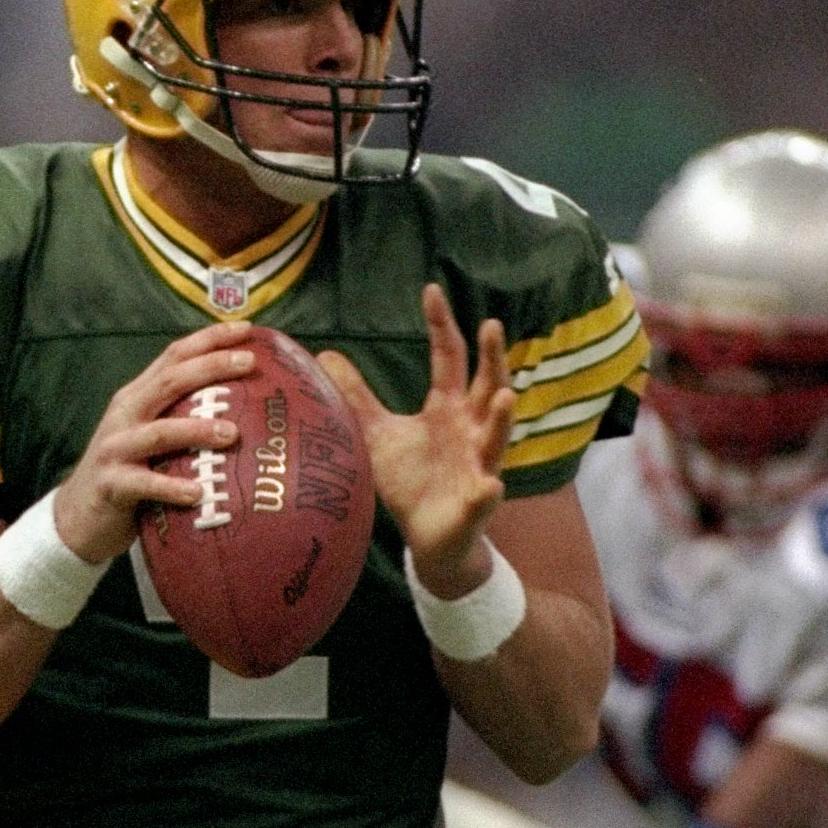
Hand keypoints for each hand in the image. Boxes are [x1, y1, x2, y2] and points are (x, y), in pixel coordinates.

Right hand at [50, 321, 254, 564]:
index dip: (208, 339)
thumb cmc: (129, 474)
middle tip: (249, 363)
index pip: (174, 356)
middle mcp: (126, 414)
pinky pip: (144, 483)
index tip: (246, 328)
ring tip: (232, 433)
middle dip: (210, 367)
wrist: (77, 517)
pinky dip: (172, 487)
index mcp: (138, 397)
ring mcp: (115, 448)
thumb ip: (181, 417)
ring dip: (197, 430)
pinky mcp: (112, 484)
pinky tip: (198, 493)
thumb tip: (245, 411)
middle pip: (169, 381)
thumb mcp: (150, 437)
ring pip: (158, 433)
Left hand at [320, 284, 513, 596]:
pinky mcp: (476, 503)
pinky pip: (485, 495)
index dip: (442, 326)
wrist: (428, 536)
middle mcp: (470, 429)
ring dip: (501, 418)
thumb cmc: (411, 479)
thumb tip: (324, 355)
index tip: (432, 291)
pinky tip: (489, 485)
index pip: (449, 358)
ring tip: (502, 396)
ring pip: (495, 437)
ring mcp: (478, 465)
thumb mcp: (378, 432)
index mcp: (448, 408)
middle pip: (484, 387)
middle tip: (491, 325)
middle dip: (491, 359)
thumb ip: (357, 396)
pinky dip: (487, 491)